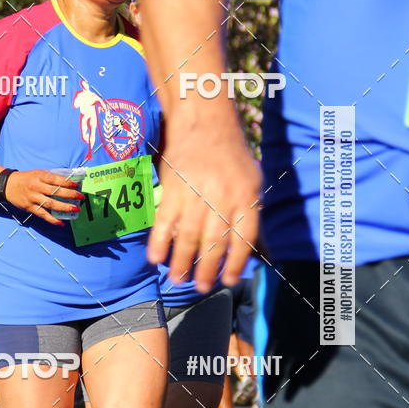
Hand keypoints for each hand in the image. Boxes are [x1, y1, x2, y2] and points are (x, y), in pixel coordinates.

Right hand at [4, 170, 83, 225]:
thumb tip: (69, 181)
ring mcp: (33, 198)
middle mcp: (36, 187)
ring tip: (75, 209)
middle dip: (70, 194)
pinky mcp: (30, 207)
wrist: (8, 185)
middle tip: (81, 197)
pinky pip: (43, 214)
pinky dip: (52, 219)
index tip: (76, 185)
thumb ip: (51, 178)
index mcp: (39, 176)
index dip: (67, 182)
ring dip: (64, 207)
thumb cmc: (27, 178)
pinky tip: (61, 223)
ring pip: (51, 203)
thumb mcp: (38, 173)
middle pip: (55, 191)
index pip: (55, 179)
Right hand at [148, 116, 260, 291]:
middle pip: (215, 241)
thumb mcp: (252, 179)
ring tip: (177, 280)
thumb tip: (253, 248)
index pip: (243, 238)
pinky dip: (160, 241)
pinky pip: (165, 220)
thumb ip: (250, 211)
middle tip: (201, 287)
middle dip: (207, 269)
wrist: (204, 120)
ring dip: (182, 262)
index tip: (228, 280)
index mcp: (246, 195)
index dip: (235, 263)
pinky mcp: (174, 186)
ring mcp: (196, 191)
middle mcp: (223, 196)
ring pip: (189, 235)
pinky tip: (155, 258)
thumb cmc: (230, 153)